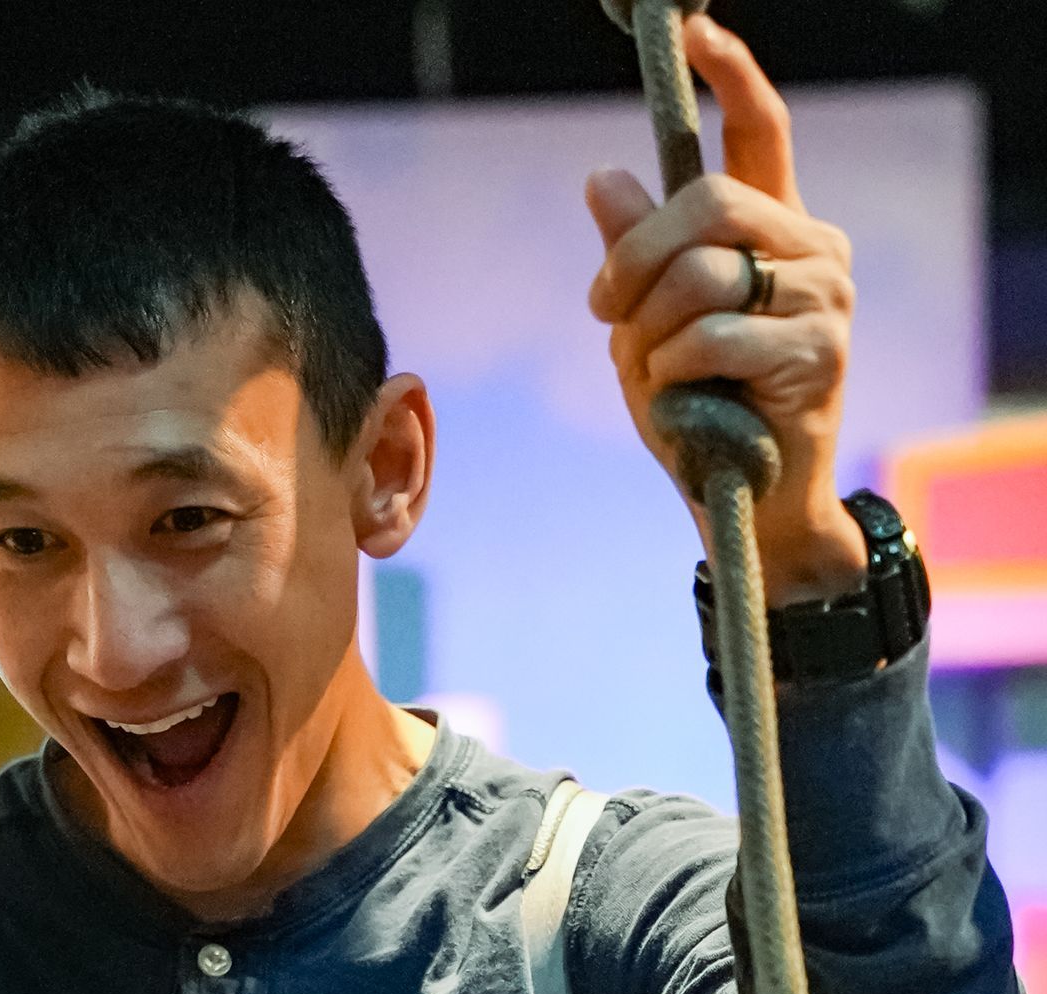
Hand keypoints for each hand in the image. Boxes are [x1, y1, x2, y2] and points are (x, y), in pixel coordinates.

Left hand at [585, 15, 867, 604]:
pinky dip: (676, 372)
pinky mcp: (819, 353)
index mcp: (773, 231)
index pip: (761, 132)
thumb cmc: (699, 418)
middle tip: (606, 313)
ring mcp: (825, 298)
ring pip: (706, 271)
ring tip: (654, 376)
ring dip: (651, 331)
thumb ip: (637, 259)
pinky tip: (689, 404)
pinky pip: (714, 337)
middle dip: (636, 259)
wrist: (746, 511)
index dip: (731, 76)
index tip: (698, 32)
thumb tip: (603, 178)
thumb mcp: (648, 333)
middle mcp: (812, 249)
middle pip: (710, 202)